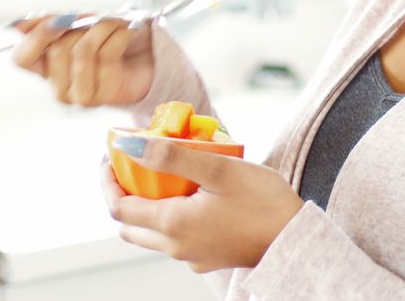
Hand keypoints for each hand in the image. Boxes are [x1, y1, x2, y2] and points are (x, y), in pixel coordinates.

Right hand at [11, 15, 155, 106]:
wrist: (149, 58)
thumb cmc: (109, 40)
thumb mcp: (78, 25)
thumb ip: (50, 23)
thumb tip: (19, 24)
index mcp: (45, 69)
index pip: (21, 58)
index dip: (36, 37)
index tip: (59, 19)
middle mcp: (59, 88)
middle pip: (57, 49)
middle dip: (80, 25)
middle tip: (97, 17)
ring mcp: (81, 96)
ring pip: (82, 51)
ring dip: (102, 27)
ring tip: (116, 22)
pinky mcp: (107, 96)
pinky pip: (107, 55)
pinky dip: (119, 35)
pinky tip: (126, 33)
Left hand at [103, 137, 303, 272]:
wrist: (297, 239)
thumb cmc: (263, 201)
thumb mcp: (218, 169)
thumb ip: (172, 157)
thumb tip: (130, 146)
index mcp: (172, 225)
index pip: (118, 207)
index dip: (108, 179)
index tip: (111, 155)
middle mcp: (175, 247)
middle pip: (129, 225)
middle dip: (122, 193)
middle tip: (131, 164)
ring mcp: (191, 256)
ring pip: (151, 234)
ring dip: (147, 206)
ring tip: (164, 175)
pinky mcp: (208, 258)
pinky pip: (176, 239)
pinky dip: (170, 217)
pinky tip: (192, 195)